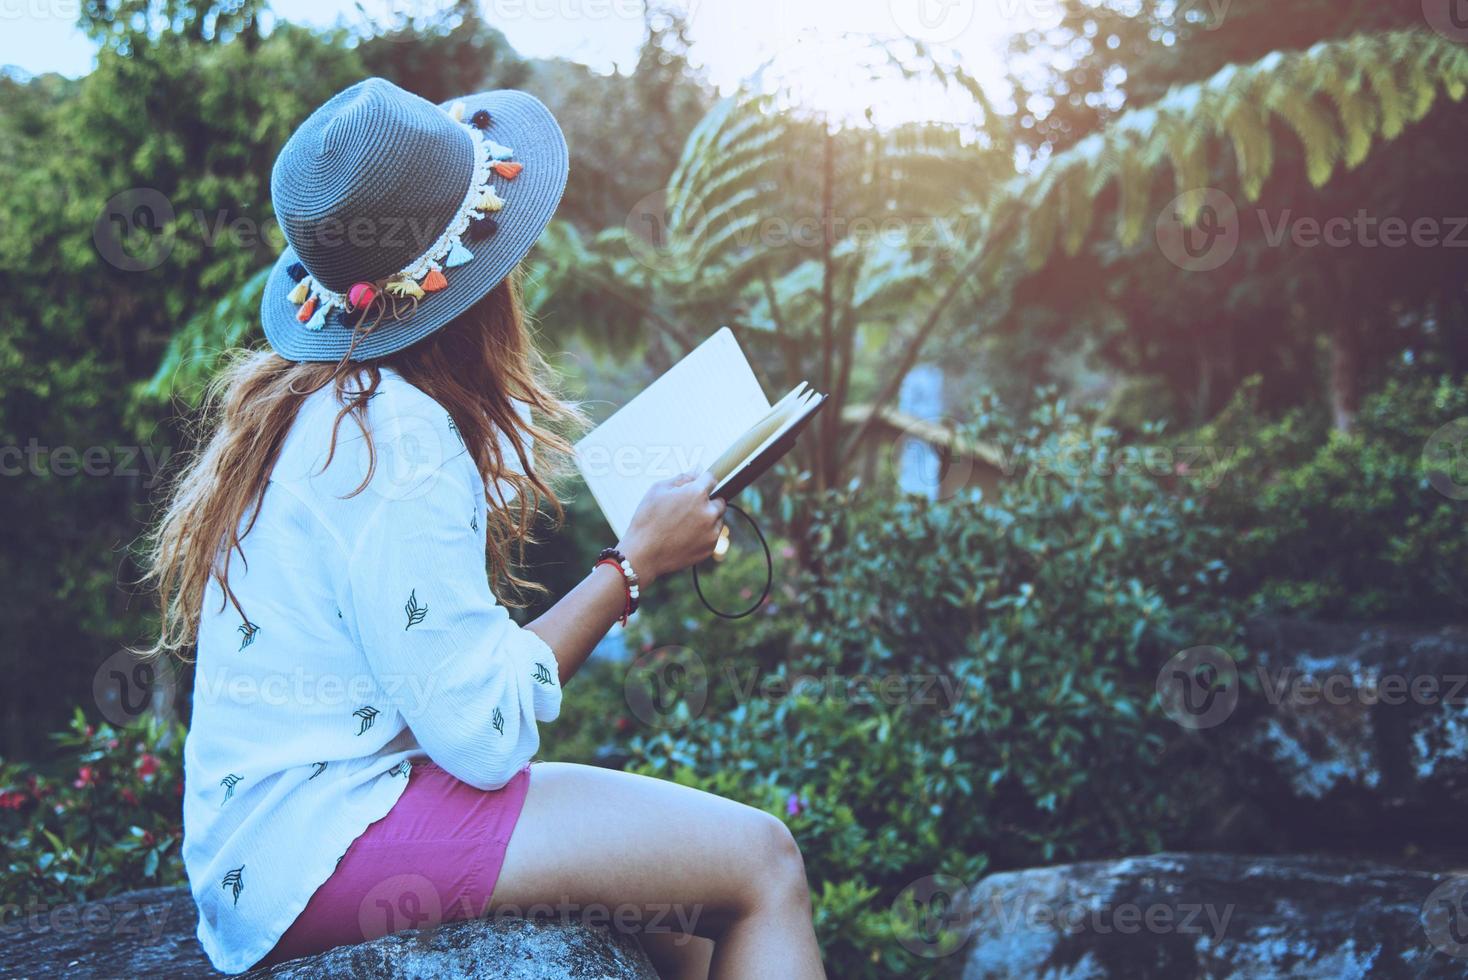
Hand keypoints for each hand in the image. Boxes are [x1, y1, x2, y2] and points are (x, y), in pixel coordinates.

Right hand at [618, 471, 726, 585]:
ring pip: (718, 519)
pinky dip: (704, 534)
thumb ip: (681, 478)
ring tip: (685, 524)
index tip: (697, 485)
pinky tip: (686, 536)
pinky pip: (713, 535)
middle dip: (707, 501)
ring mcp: (711, 532)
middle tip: (688, 509)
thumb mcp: (658, 490)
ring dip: (707, 518)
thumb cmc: (646, 520)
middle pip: (719, 500)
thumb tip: (696, 471)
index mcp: (697, 494)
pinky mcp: (710, 548)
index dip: (702, 481)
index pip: (711, 479)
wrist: (642, 554)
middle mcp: (708, 512)